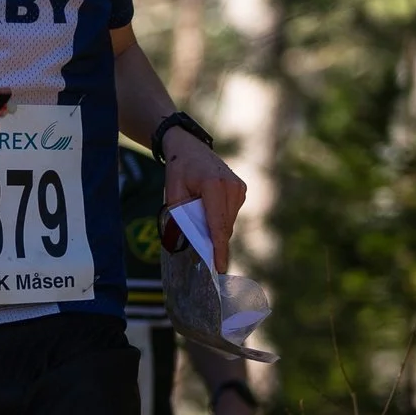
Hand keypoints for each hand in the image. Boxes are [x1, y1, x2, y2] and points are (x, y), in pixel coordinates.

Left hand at [162, 129, 246, 270]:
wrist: (190, 147)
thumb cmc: (179, 170)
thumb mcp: (174, 194)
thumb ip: (183, 217)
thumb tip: (195, 241)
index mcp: (214, 185)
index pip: (218, 224)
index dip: (219, 249)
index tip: (220, 267)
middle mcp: (231, 186)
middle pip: (224, 226)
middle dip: (214, 240)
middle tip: (201, 248)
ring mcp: (239, 188)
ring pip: (228, 222)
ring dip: (215, 227)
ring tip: (199, 215)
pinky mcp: (241, 189)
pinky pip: (230, 214)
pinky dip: (219, 218)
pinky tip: (207, 209)